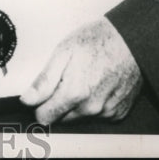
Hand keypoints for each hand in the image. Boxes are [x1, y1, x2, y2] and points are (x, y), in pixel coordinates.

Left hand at [19, 17, 141, 124]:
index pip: (44, 117)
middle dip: (58, 103)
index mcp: (74, 93)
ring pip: (79, 117)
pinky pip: (97, 115)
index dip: (38, 105)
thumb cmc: (97, 41)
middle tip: (65, 79)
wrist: (131, 41)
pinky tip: (97, 84)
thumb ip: (44, 80)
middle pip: (61, 118)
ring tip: (83, 78)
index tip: (41, 94)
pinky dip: (94, 104)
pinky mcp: (118, 113)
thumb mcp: (63, 52)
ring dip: (76, 104)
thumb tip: (27, 99)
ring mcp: (106, 112)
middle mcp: (91, 108)